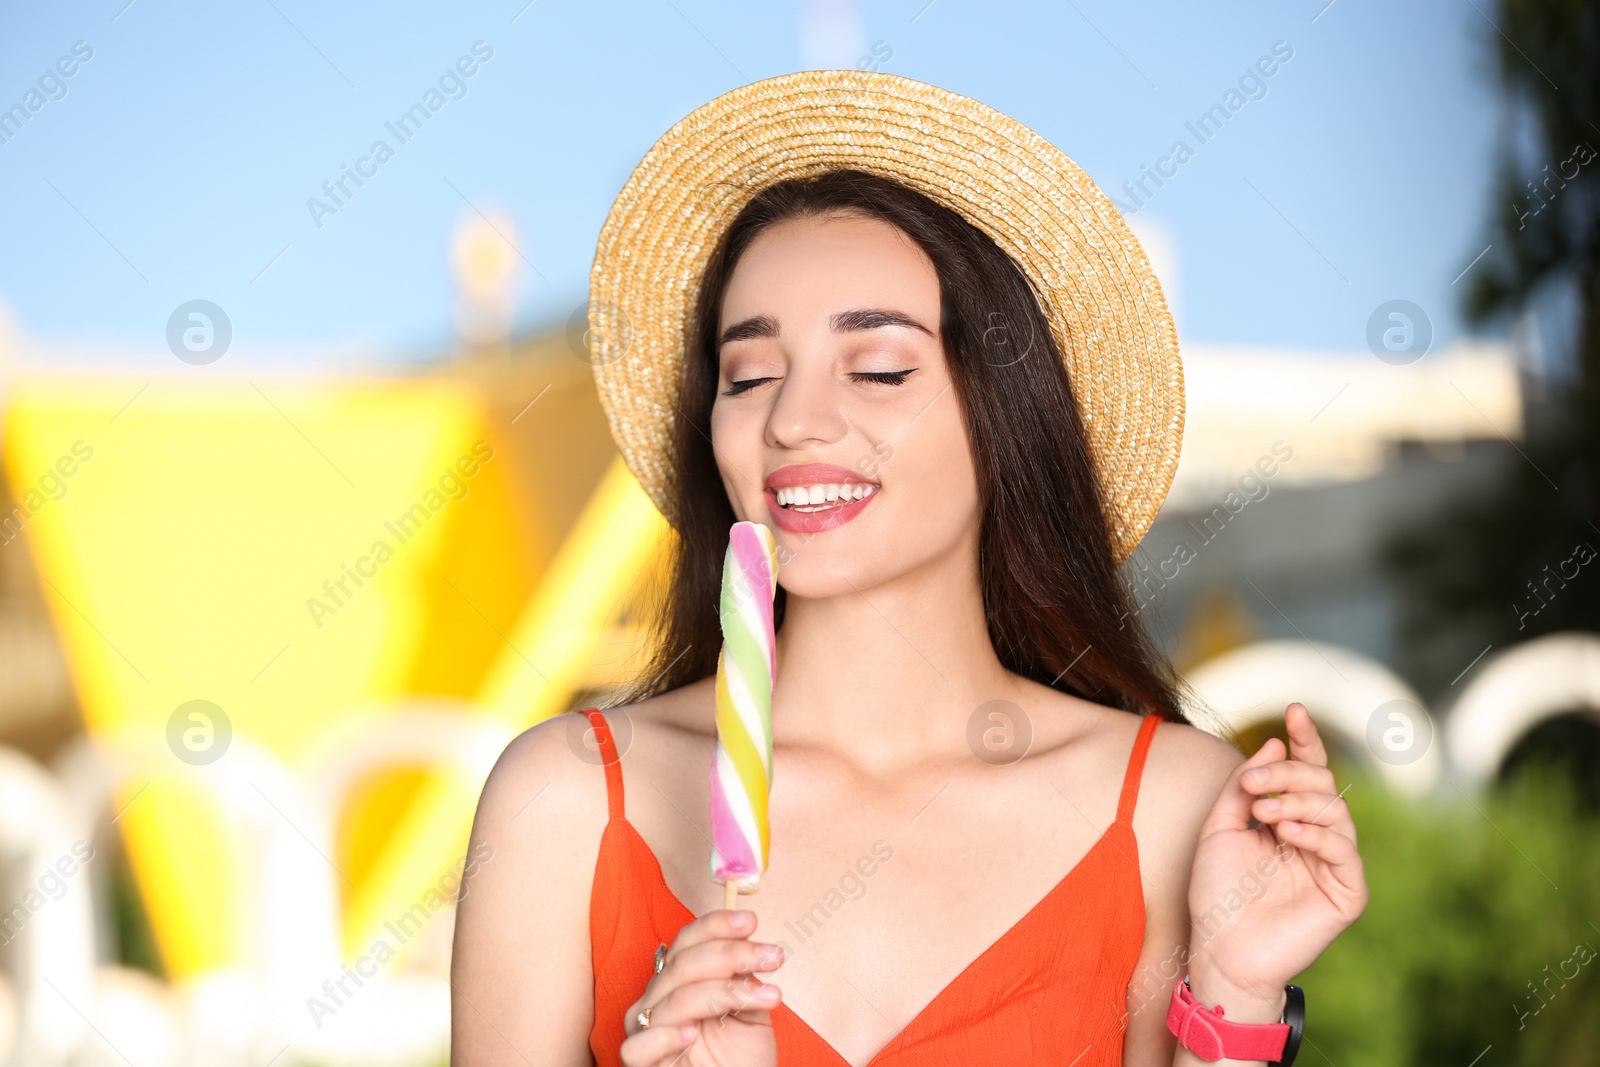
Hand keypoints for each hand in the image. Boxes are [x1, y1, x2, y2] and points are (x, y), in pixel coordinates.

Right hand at [620, 908, 784, 1066]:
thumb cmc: (740, 1061)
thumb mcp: (752, 1013)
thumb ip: (745, 981)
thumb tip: (753, 946)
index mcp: (681, 981)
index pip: (688, 942)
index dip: (716, 926)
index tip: (751, 921)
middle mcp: (659, 999)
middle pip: (684, 964)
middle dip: (732, 954)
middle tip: (773, 956)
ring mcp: (647, 1030)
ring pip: (673, 999)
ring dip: (725, 992)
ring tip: (767, 997)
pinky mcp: (641, 1063)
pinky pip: (638, 1046)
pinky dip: (665, 1036)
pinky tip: (694, 1033)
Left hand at [1184, 702, 1367, 1016]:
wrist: (1218, 948)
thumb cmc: (1216, 892)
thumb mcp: (1220, 827)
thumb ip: (1244, 787)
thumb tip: (1274, 745)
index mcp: (1289, 820)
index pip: (1307, 772)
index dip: (1305, 740)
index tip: (1293, 710)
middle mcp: (1316, 838)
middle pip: (1322, 784)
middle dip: (1289, 774)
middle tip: (1253, 783)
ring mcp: (1334, 865)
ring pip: (1336, 811)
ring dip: (1298, 802)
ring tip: (1265, 813)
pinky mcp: (1347, 893)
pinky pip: (1344, 851)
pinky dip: (1316, 834)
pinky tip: (1287, 835)